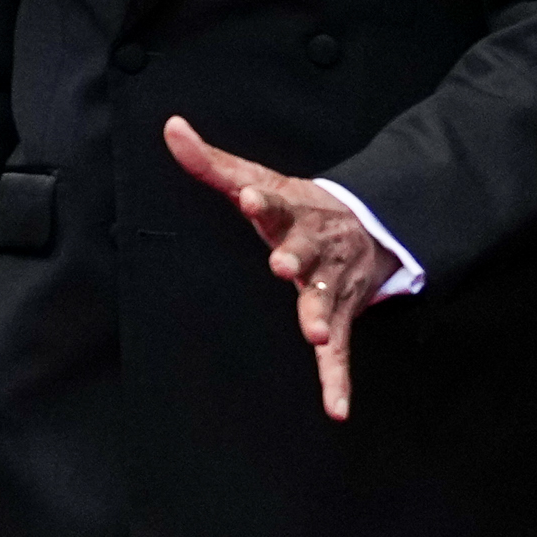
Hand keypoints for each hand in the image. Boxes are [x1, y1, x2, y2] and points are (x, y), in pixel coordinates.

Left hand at [160, 116, 392, 420]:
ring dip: (321, 317)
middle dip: (294, 260)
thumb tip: (169, 127)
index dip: (260, 203)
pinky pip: (339, 354)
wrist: (367, 225)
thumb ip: (210, 162)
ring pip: (325, 301)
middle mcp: (312, 251)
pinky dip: (337, 381)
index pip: (273, 205)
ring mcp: (328, 285)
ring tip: (316, 333)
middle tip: (283, 267)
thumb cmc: (295, 206)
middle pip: (303, 254)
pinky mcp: (339, 316)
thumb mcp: (256, 180)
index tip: (248, 198)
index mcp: (289, 216)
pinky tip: (335, 409)